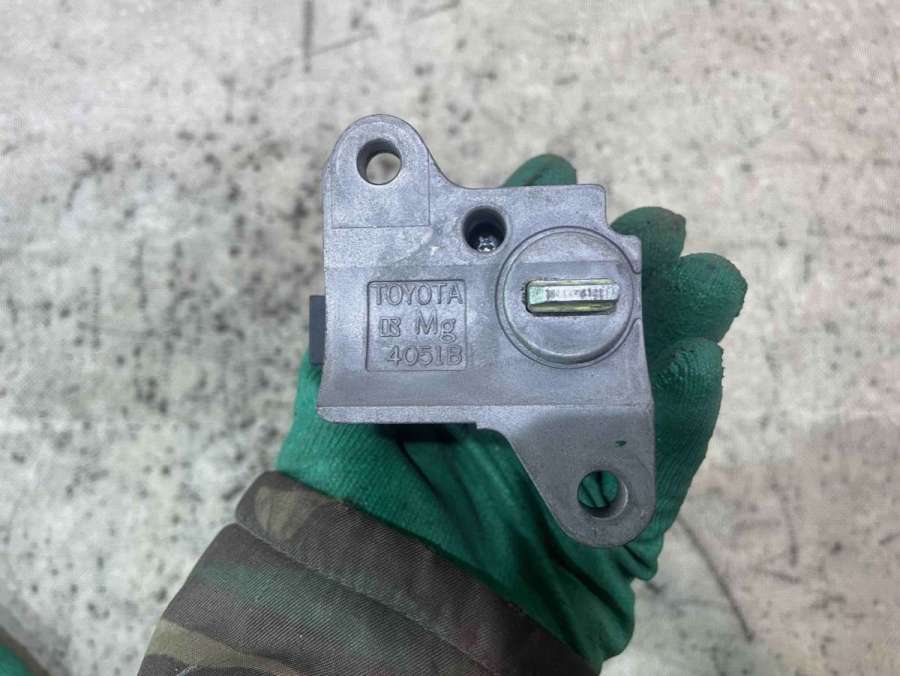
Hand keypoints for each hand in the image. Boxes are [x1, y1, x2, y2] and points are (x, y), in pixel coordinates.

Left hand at [277, 155, 746, 669]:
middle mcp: (526, 403)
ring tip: (699, 274)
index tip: (545, 180)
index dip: (526, 231)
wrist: (400, 620)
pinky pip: (667, 456)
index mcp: (466, 377)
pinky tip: (699, 349)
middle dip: (618, 264)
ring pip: (638, 376)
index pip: (505, 288)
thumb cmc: (359, 510)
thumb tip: (357, 273)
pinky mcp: (622, 509)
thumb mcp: (337, 414)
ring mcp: (576, 452)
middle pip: (584, 321)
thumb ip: (344, 347)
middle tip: (644, 226)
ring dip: (674, 319)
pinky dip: (688, 405)